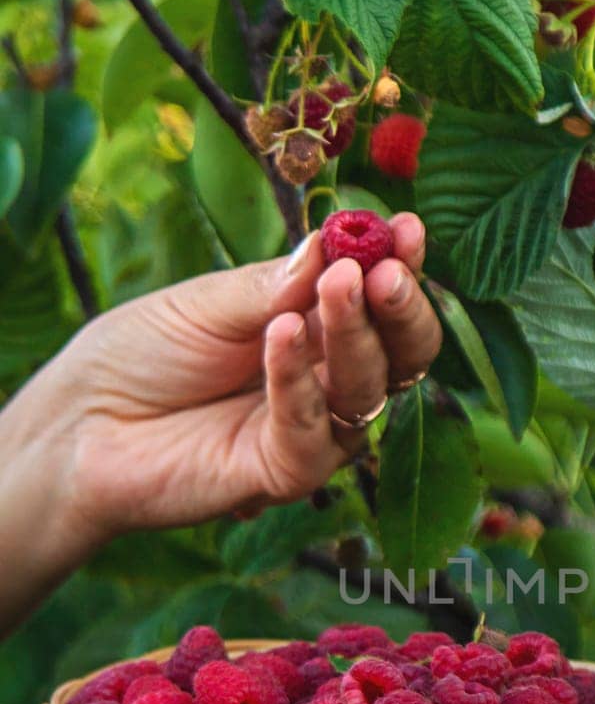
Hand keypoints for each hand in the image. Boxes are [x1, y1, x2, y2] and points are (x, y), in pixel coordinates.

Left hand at [35, 214, 441, 541]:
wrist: (77, 426)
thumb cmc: (137, 358)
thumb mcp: (203, 304)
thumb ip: (270, 286)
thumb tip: (332, 245)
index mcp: (316, 331)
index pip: (378, 301)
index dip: (399, 266)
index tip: (408, 229)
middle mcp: (327, 383)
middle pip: (399, 354)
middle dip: (400, 310)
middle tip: (387, 271)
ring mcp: (311, 431)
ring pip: (367, 393)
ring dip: (357, 336)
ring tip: (339, 284)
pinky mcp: (283, 474)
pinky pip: (311, 433)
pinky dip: (299, 380)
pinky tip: (280, 334)